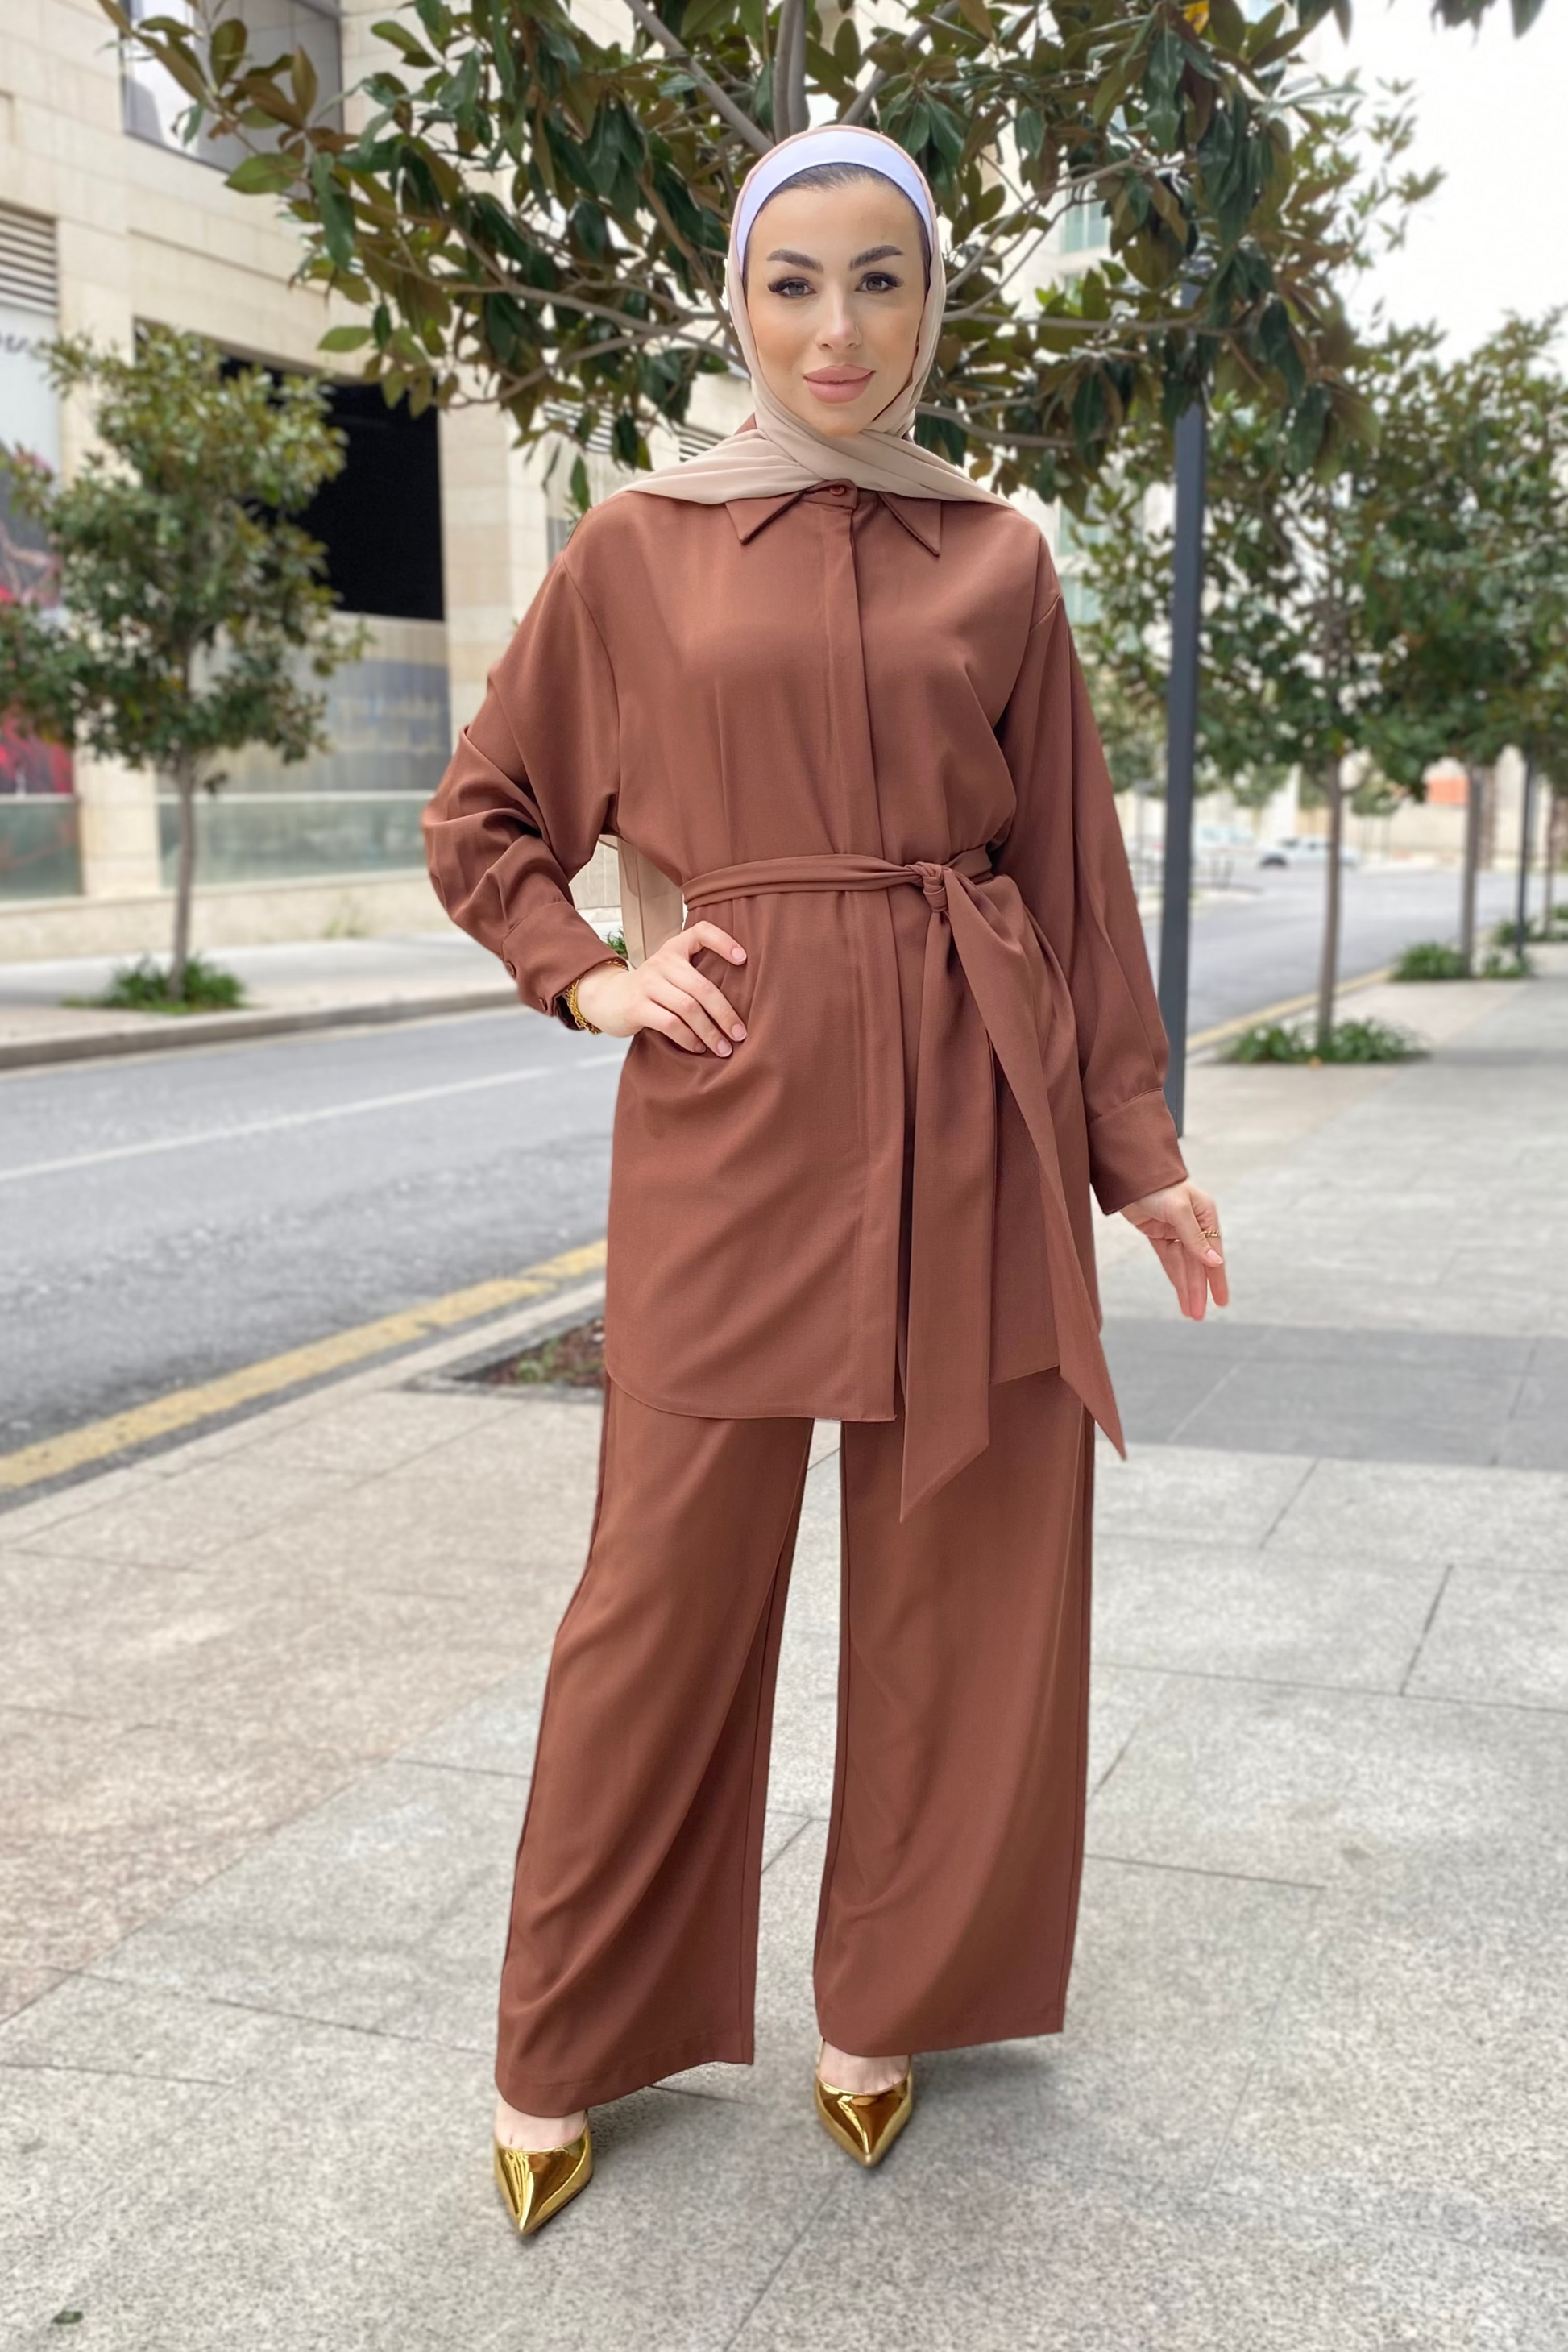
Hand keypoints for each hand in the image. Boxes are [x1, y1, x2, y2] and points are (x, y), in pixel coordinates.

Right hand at [572, 922, 748, 1055]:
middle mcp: (662, 962)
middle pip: (702, 987)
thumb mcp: (671, 973)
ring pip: (688, 1008)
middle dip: (725, 1014)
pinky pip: (671, 1024)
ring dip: (710, 1032)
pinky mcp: (637, 1006)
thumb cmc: (651, 989)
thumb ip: (695, 976)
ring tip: (723, 1048)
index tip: (743, 959)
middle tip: (739, 1034)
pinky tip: (698, 1047)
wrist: (608, 999)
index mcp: (674, 949)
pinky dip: (689, 1038)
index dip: (723, 941)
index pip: (700, 932)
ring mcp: (648, 983)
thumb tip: (740, 1001)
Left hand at [1119, 1180, 1228, 1318]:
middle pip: (1197, 1264)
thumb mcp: (1178, 1210)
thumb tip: (1215, 1262)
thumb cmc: (1158, 1185)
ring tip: (1189, 1312)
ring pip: (1183, 1265)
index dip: (1217, 1279)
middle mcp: (1194, 1225)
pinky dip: (1174, 1276)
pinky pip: (1169, 1259)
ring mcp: (1176, 1230)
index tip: (1221, 1302)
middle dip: (1197, 1290)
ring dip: (1186, 1288)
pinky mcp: (1159, 1233)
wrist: (1129, 1173)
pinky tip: (1180, 1293)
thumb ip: (1195, 1238)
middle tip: (1197, 1316)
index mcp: (1206, 1216)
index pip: (1213, 1254)